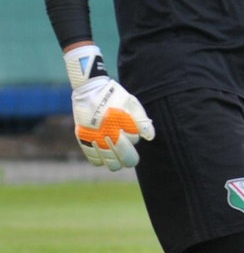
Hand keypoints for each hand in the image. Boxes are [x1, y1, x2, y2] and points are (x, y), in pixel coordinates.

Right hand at [64, 45, 154, 169]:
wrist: (89, 89)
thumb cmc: (114, 97)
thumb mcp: (131, 103)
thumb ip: (142, 121)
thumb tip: (150, 137)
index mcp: (121, 122)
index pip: (134, 140)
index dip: (134, 137)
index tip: (130, 132)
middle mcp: (108, 132)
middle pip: (125, 157)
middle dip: (130, 159)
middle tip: (130, 159)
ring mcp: (95, 137)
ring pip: (110, 162)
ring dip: (116, 163)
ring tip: (117, 159)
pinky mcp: (84, 139)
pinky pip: (94, 159)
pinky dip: (100, 161)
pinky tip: (104, 156)